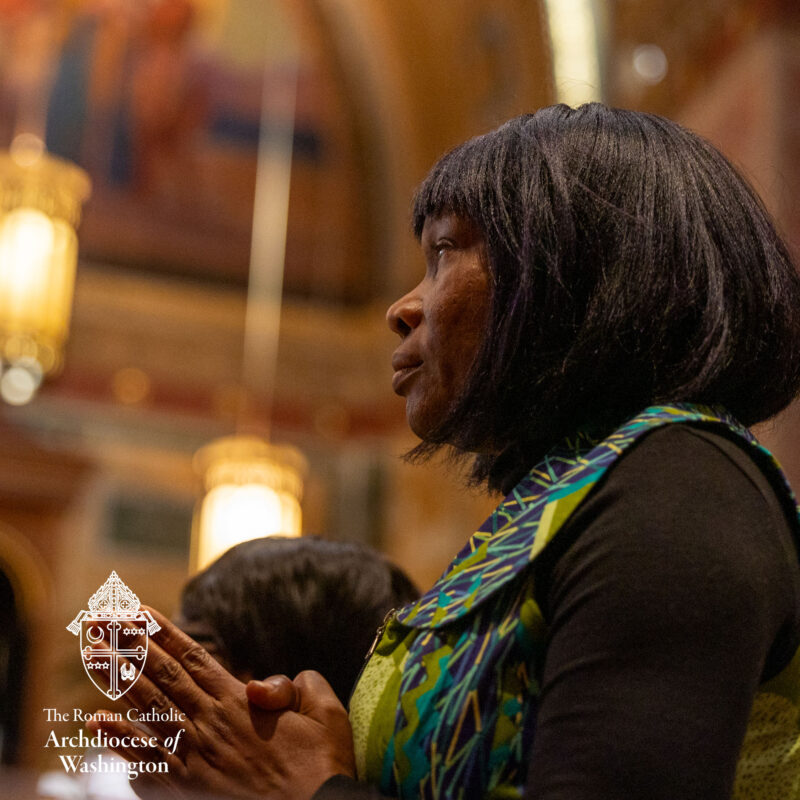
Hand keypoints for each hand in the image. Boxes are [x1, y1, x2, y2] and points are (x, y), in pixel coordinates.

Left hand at [88, 607, 354, 799]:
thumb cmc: (322, 765)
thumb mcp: (324, 712)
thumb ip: (297, 684)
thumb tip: (262, 683)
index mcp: (240, 702)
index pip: (193, 657)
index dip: (163, 633)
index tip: (137, 612)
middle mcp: (210, 723)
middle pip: (162, 675)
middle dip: (129, 644)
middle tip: (101, 619)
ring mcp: (195, 757)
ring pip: (147, 710)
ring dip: (116, 680)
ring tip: (91, 654)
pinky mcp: (187, 789)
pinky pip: (144, 760)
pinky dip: (118, 741)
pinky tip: (95, 722)